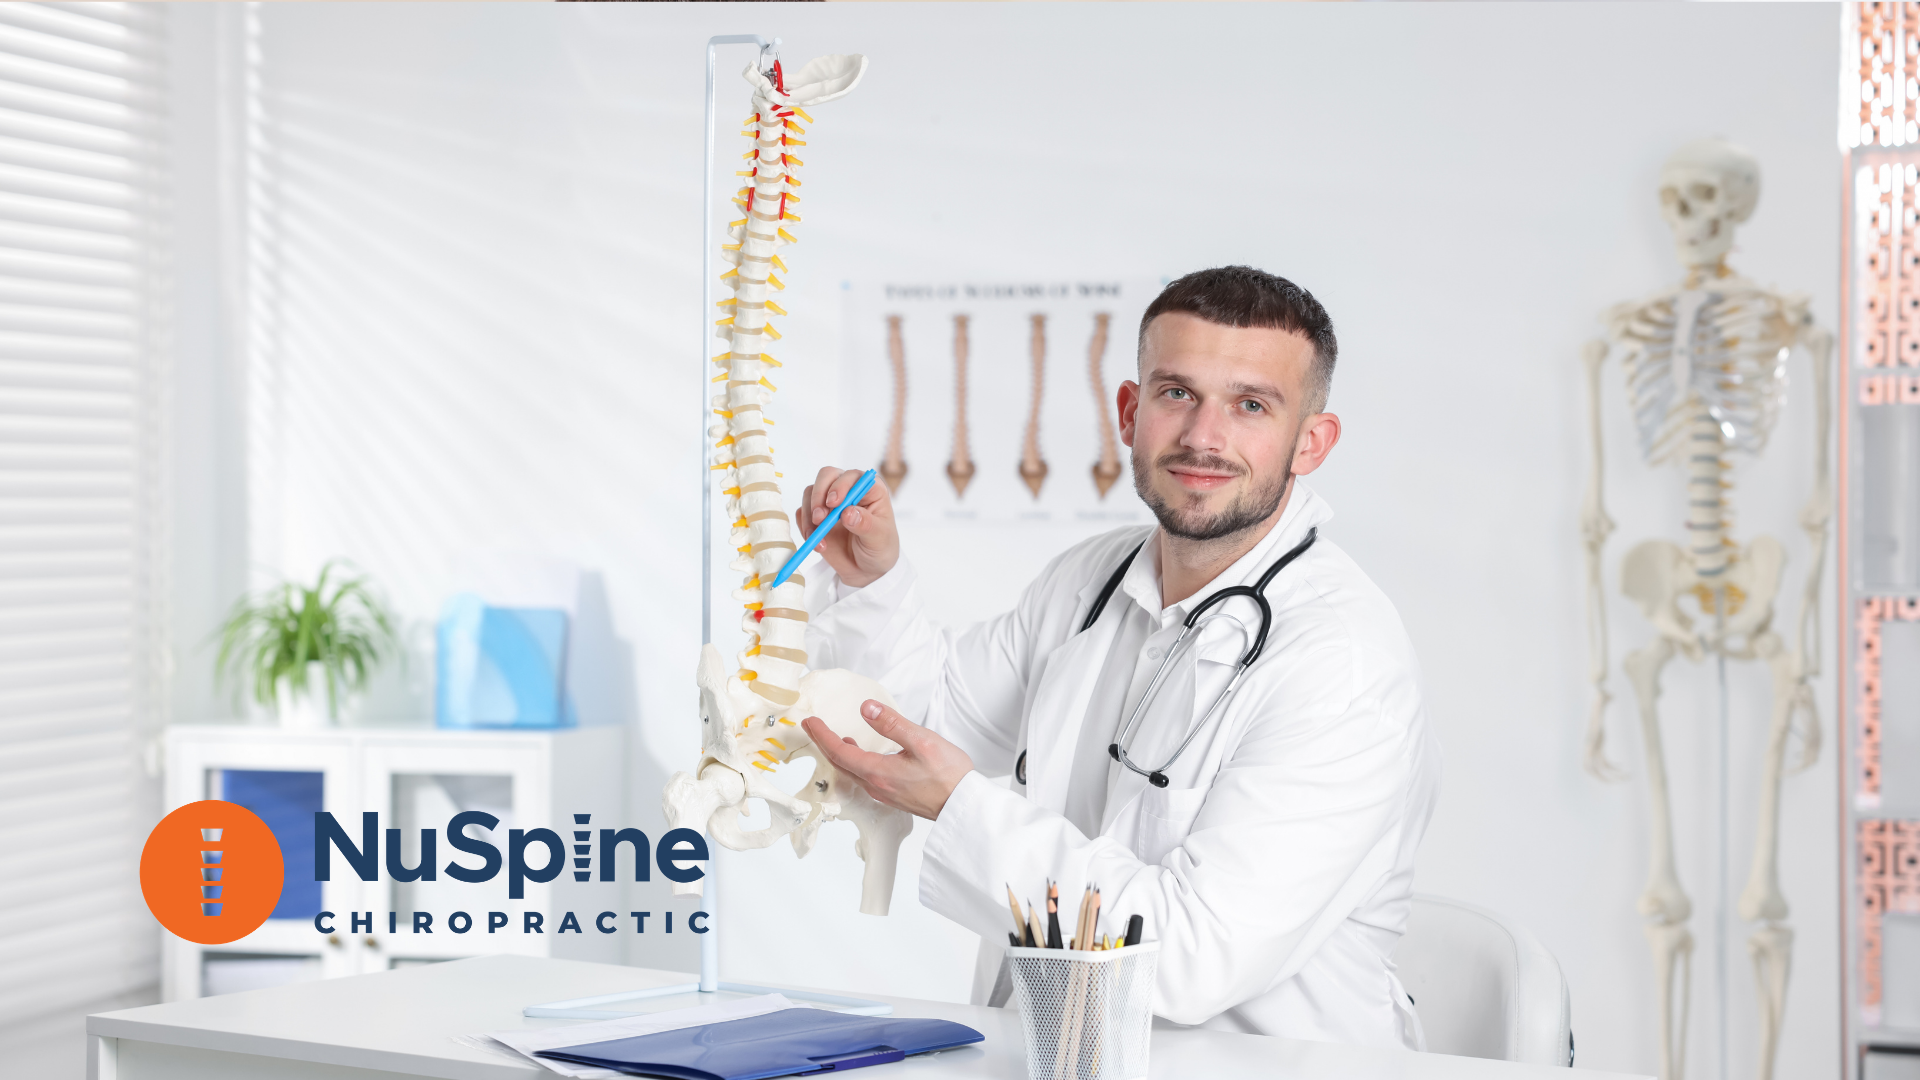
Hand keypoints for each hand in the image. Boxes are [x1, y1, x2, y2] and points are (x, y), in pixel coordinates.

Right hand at [797, 467, 898, 587]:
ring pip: (810, 493)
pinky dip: (805, 528)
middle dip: (819, 495)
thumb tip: (848, 512)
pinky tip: (819, 545)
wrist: (866, 571)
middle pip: (827, 476)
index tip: (834, 504)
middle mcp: (848, 490)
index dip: (841, 485)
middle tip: (819, 518)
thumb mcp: (879, 538)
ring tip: (817, 536)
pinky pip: (803, 514)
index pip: (853, 476)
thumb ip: (865, 524)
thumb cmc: (880, 548)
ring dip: (810, 514)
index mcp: (869, 490)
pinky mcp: (816, 517)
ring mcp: (830, 502)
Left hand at [802, 700, 971, 819]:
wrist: (964, 806)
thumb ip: (892, 723)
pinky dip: (855, 762)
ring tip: (834, 738)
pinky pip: (865, 777)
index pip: (839, 751)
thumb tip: (867, 708)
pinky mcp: (894, 795)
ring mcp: (885, 793)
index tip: (809, 721)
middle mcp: (876, 786)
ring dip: (839, 753)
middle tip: (813, 727)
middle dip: (824, 743)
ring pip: (852, 772)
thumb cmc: (949, 775)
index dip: (822, 735)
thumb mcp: (922, 741)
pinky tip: (862, 755)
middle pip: (840, 763)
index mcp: (879, 772)